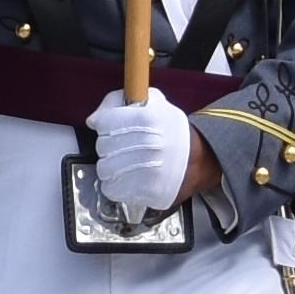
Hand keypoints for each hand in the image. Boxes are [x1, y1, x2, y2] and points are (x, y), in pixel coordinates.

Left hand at [84, 93, 196, 216]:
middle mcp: (148, 145)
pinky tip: (126, 177)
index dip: (105, 124)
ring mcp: (147, 171)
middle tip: (122, 146)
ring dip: (110, 166)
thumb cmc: (173, 132)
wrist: (200, 159)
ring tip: (124, 163)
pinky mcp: (146, 192)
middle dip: (109, 146)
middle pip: (103, 147)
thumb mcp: (153, 103)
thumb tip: (94, 118)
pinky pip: (112, 189)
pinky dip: (114, 185)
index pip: (105, 122)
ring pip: (104, 169)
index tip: (110, 127)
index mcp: (148, 119)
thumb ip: (119, 101)